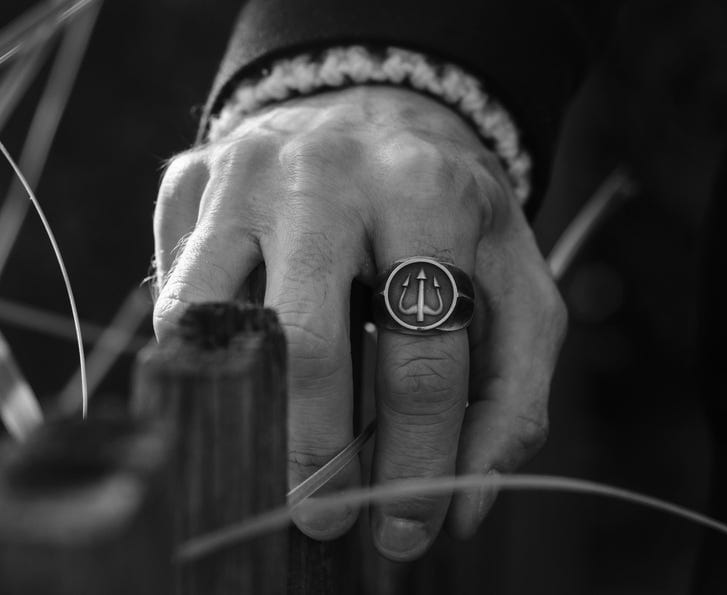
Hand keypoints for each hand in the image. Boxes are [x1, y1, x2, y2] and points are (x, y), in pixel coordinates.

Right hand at [153, 86, 565, 560]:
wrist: (386, 113)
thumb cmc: (455, 215)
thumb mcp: (517, 288)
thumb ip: (513, 396)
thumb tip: (463, 505)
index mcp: (429, 195)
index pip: (423, 361)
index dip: (414, 464)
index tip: (406, 530)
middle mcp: (328, 174)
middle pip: (310, 345)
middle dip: (315, 455)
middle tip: (323, 517)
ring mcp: (245, 171)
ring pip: (213, 320)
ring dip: (241, 408)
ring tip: (272, 454)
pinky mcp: (190, 178)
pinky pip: (176, 291)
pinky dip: (202, 353)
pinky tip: (243, 373)